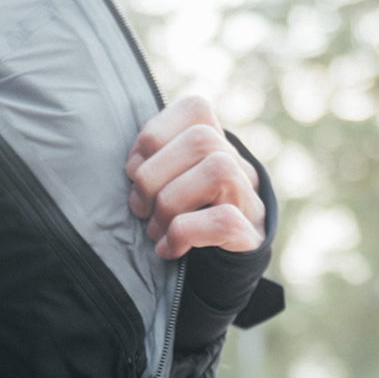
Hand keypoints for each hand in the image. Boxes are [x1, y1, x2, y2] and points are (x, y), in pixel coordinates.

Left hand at [126, 95, 266, 259]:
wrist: (221, 268)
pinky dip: (184, 233)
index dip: (155, 135)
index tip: (134, 168)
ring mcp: (248, 197)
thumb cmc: (180, 219)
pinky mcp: (249, 234)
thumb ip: (151, 162)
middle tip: (139, 207)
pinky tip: (168, 248)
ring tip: (154, 229)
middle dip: (154, 176)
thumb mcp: (164, 183)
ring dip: (169, 205)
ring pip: (217, 172)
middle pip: (201, 140)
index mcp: (215, 144)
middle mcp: (237, 164)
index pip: (196, 109)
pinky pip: (224, 220)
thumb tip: (129, 163)